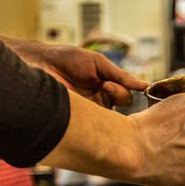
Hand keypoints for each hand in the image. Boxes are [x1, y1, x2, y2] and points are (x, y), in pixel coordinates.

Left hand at [0, 37, 146, 106]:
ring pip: (111, 119)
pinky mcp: (80, 119)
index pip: (127, 96)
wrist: (41, 64)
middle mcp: (101, 100)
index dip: (125, 91)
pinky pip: (95, 125)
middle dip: (119, 97)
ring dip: (107, 106)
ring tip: (96, 91)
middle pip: (122, 108)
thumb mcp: (97, 63)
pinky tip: (91, 110)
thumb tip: (143, 84)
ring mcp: (91, 111)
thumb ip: (120, 74)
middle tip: (106, 87)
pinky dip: (97, 119)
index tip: (114, 83)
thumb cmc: (67, 59)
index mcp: (107, 87)